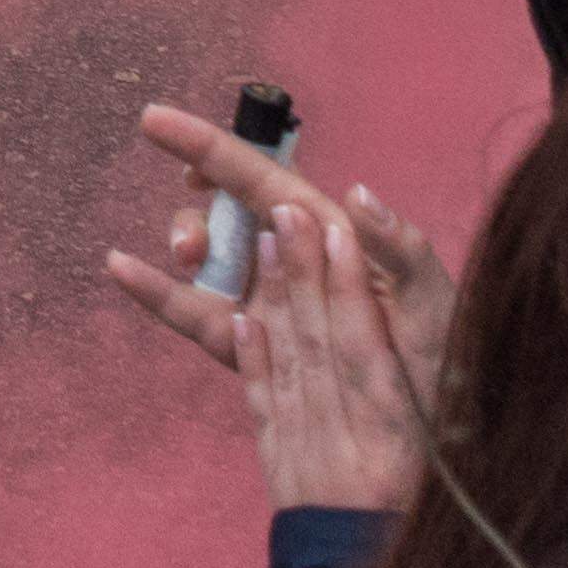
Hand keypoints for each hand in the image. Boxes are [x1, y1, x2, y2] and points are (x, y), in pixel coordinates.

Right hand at [106, 103, 451, 515]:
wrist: (440, 446)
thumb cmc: (447, 368)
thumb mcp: (437, 307)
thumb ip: (404, 251)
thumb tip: (358, 193)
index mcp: (333, 235)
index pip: (261, 176)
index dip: (207, 146)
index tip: (152, 121)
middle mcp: (296, 259)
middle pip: (226, 208)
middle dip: (196, 208)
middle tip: (193, 244)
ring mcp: (272, 301)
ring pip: (208, 255)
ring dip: (185, 246)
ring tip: (186, 265)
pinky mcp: (258, 345)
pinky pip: (197, 312)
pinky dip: (157, 292)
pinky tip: (120, 269)